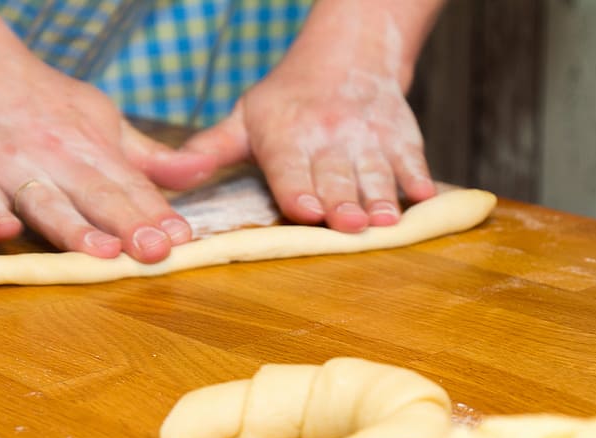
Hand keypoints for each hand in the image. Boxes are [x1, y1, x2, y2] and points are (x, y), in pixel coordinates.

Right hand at [0, 58, 215, 261]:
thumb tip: (202, 172)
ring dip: (74, 229)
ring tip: (101, 252)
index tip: (182, 238)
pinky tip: (3, 231)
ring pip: (47, 203)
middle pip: (97, 196)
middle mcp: (58, 158)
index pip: (131, 185)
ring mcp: (12, 167)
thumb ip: (150, 158)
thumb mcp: (105, 122)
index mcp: (93, 149)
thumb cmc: (45, 105)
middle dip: (128, 224)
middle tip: (154, 251)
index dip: (157, 213)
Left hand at [181, 64, 435, 233]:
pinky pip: (411, 157)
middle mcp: (328, 136)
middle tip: (348, 225)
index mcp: (285, 137)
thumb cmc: (289, 98)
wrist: (349, 54)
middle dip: (341, 201)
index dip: (298, 190)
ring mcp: (368, 137)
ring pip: (374, 171)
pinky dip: (418, 175)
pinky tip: (423, 195)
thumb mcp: (245, 116)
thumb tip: (172, 175)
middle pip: (335, 176)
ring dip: (380, 196)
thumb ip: (211, 148)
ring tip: (384, 221)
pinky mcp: (401, 136)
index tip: (305, 210)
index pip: (290, 168)